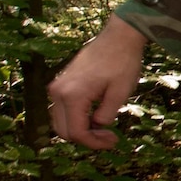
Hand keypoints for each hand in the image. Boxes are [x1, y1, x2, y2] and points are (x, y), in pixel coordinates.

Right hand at [48, 16, 148, 150]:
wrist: (118, 37)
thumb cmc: (123, 62)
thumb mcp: (121, 92)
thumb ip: (107, 114)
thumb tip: (97, 126)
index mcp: (72, 96)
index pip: (76, 132)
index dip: (94, 143)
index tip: (114, 142)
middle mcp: (58, 92)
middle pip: (64, 130)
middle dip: (87, 139)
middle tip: (111, 138)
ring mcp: (57, 87)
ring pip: (61, 121)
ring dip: (80, 129)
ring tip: (105, 129)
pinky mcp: (61, 83)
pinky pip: (63, 109)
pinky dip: (77, 118)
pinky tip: (97, 116)